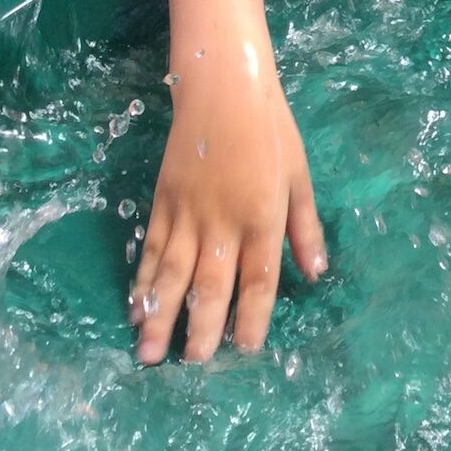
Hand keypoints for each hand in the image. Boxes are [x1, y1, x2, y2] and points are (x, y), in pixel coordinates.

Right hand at [133, 36, 326, 364]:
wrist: (223, 86)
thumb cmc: (270, 128)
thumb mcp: (299, 175)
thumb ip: (305, 227)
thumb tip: (316, 273)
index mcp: (263, 216)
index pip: (258, 278)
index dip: (252, 317)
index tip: (244, 349)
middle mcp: (224, 222)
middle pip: (211, 285)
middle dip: (201, 328)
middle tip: (192, 364)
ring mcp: (188, 213)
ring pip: (172, 273)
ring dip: (160, 315)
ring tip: (149, 355)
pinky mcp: (163, 201)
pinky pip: (151, 248)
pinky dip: (141, 280)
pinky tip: (134, 306)